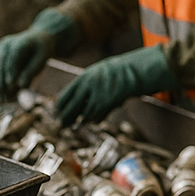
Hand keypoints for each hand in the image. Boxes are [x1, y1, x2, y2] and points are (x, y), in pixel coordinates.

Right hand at [0, 9, 78, 99]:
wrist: (35, 38)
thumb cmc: (40, 51)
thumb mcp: (43, 58)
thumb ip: (32, 70)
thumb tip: (22, 86)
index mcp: (21, 42)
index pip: (13, 56)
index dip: (10, 70)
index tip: (10, 85)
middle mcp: (6, 43)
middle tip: (1, 98)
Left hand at [54, 45, 177, 125]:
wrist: (135, 70)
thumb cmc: (118, 71)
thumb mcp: (98, 74)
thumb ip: (86, 86)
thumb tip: (77, 101)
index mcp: (83, 78)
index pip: (64, 97)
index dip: (60, 108)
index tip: (58, 114)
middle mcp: (87, 87)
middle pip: (70, 108)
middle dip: (66, 118)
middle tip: (62, 125)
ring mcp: (97, 95)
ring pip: (84, 115)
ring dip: (81, 121)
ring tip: (79, 124)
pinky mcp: (108, 104)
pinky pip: (97, 117)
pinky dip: (95, 119)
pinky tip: (95, 120)